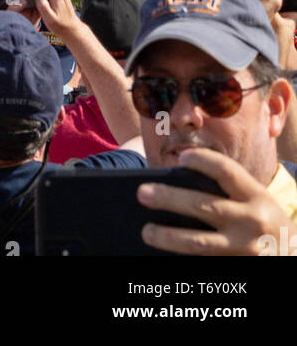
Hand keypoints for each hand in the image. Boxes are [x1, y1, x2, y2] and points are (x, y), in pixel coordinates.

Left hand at [137, 147, 296, 255]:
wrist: (294, 257)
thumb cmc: (266, 221)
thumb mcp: (257, 201)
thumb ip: (229, 192)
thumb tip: (180, 181)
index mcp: (255, 196)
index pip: (225, 171)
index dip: (202, 160)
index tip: (180, 156)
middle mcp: (251, 221)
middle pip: (205, 207)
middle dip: (171, 198)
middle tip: (143, 192)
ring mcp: (244, 249)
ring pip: (200, 243)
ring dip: (169, 237)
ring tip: (147, 231)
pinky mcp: (237, 268)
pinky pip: (205, 263)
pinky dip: (184, 258)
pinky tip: (164, 255)